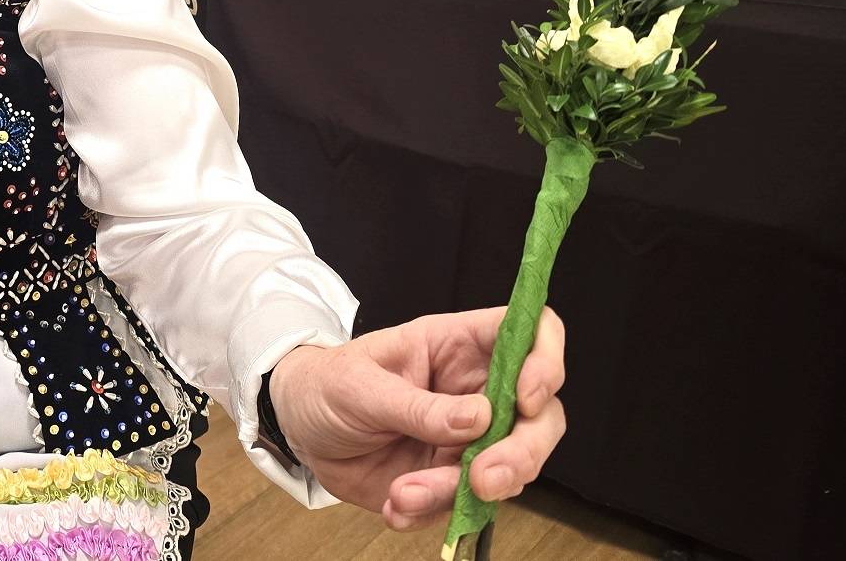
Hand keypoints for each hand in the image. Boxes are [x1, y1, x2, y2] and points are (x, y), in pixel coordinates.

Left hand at [266, 306, 566, 531]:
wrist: (299, 429)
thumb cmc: (328, 384)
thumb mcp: (360, 386)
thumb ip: (417, 406)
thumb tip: (480, 420)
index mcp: (458, 346)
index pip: (530, 333)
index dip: (545, 360)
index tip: (528, 398)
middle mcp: (476, 392)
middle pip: (540, 416)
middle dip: (522, 453)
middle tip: (483, 480)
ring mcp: (468, 440)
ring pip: (510, 470)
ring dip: (462, 493)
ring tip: (404, 493)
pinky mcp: (451, 480)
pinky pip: (465, 506)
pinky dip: (433, 513)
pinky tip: (397, 506)